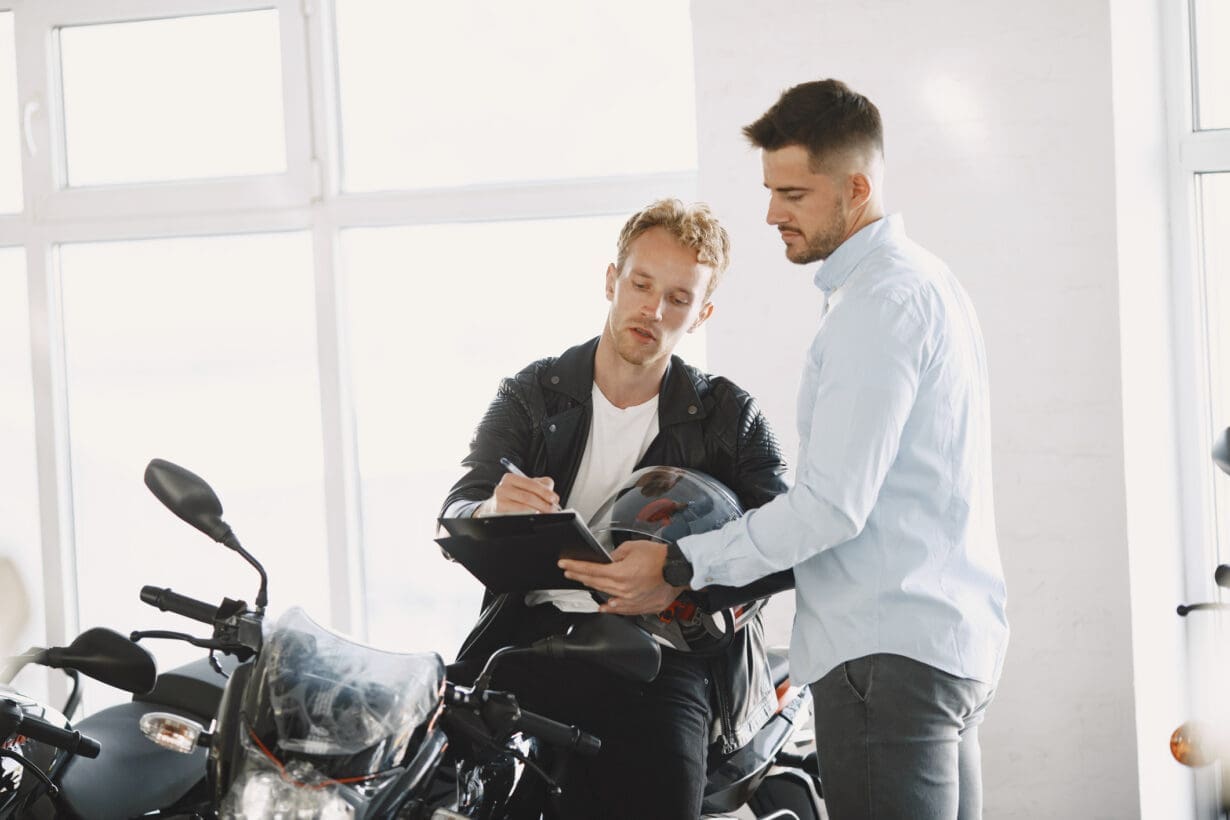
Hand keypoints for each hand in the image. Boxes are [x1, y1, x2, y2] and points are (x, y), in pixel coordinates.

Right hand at [474, 473, 559, 516]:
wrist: (496, 506)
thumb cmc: (515, 495)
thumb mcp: (527, 486)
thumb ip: (542, 486)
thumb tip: (552, 496)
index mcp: (510, 478)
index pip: (531, 484)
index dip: (545, 492)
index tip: (554, 499)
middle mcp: (502, 487)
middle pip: (528, 497)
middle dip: (544, 504)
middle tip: (553, 509)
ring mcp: (499, 500)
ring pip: (524, 507)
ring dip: (539, 511)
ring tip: (547, 513)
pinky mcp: (499, 511)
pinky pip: (518, 515)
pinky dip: (529, 516)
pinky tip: (536, 516)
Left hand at [559, 540, 683, 614]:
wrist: (680, 569)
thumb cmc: (660, 557)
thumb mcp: (633, 547)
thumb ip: (616, 554)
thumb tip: (607, 559)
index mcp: (620, 574)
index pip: (591, 571)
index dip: (575, 567)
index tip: (565, 566)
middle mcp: (624, 590)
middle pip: (595, 583)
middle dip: (580, 576)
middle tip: (569, 572)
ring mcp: (632, 601)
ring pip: (606, 596)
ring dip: (593, 589)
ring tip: (582, 583)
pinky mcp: (641, 606)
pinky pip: (622, 609)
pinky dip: (611, 607)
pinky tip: (605, 606)